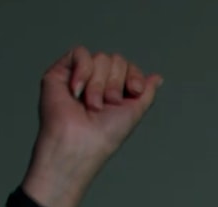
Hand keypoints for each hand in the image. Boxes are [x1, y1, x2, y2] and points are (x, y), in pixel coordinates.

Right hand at [22, 47, 164, 206]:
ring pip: (100, 57)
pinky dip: (83, 71)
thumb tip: (157, 78)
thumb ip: (146, 92)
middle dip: (115, 83)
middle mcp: (96, 82)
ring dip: (99, 84)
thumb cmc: (104, 135)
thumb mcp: (134, 112)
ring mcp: (78, 76)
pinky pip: (79, 53)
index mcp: (113, 90)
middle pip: (116, 60)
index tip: (134, 91)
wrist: (80, 142)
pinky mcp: (60, 73)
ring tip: (92, 105)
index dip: (134, 75)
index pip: (128, 67)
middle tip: (108, 104)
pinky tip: (77, 91)